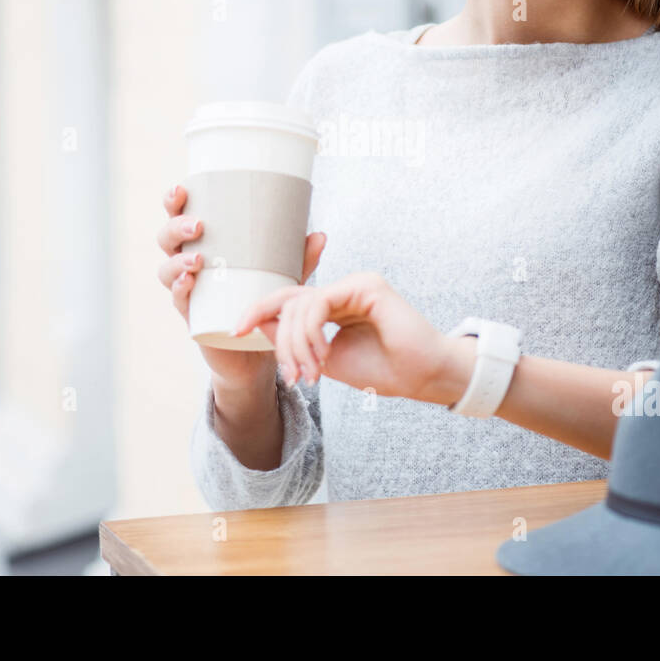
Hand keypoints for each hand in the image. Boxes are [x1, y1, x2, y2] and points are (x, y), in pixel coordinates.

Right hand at [158, 182, 326, 389]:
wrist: (255, 351)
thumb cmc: (262, 300)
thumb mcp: (283, 276)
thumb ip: (300, 259)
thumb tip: (320, 235)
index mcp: (205, 244)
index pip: (180, 216)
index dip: (174, 201)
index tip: (183, 188)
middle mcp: (188, 264)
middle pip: (167, 238)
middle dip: (176, 227)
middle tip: (198, 225)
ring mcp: (187, 290)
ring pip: (166, 269)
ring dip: (177, 261)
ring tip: (198, 260)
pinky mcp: (191, 316)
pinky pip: (178, 300)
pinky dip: (179, 290)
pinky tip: (187, 284)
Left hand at [232, 271, 470, 404]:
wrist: (422, 377)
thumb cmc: (381, 370)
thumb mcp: (324, 359)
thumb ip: (295, 341)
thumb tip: (257, 324)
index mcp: (334, 305)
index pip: (288, 302)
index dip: (258, 312)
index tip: (237, 332)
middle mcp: (343, 289)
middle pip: (289, 301)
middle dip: (277, 337)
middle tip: (291, 375)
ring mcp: (354, 283)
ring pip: (301, 303)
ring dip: (296, 343)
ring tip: (311, 373)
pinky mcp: (365, 284)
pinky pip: (319, 302)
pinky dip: (311, 332)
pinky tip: (321, 356)